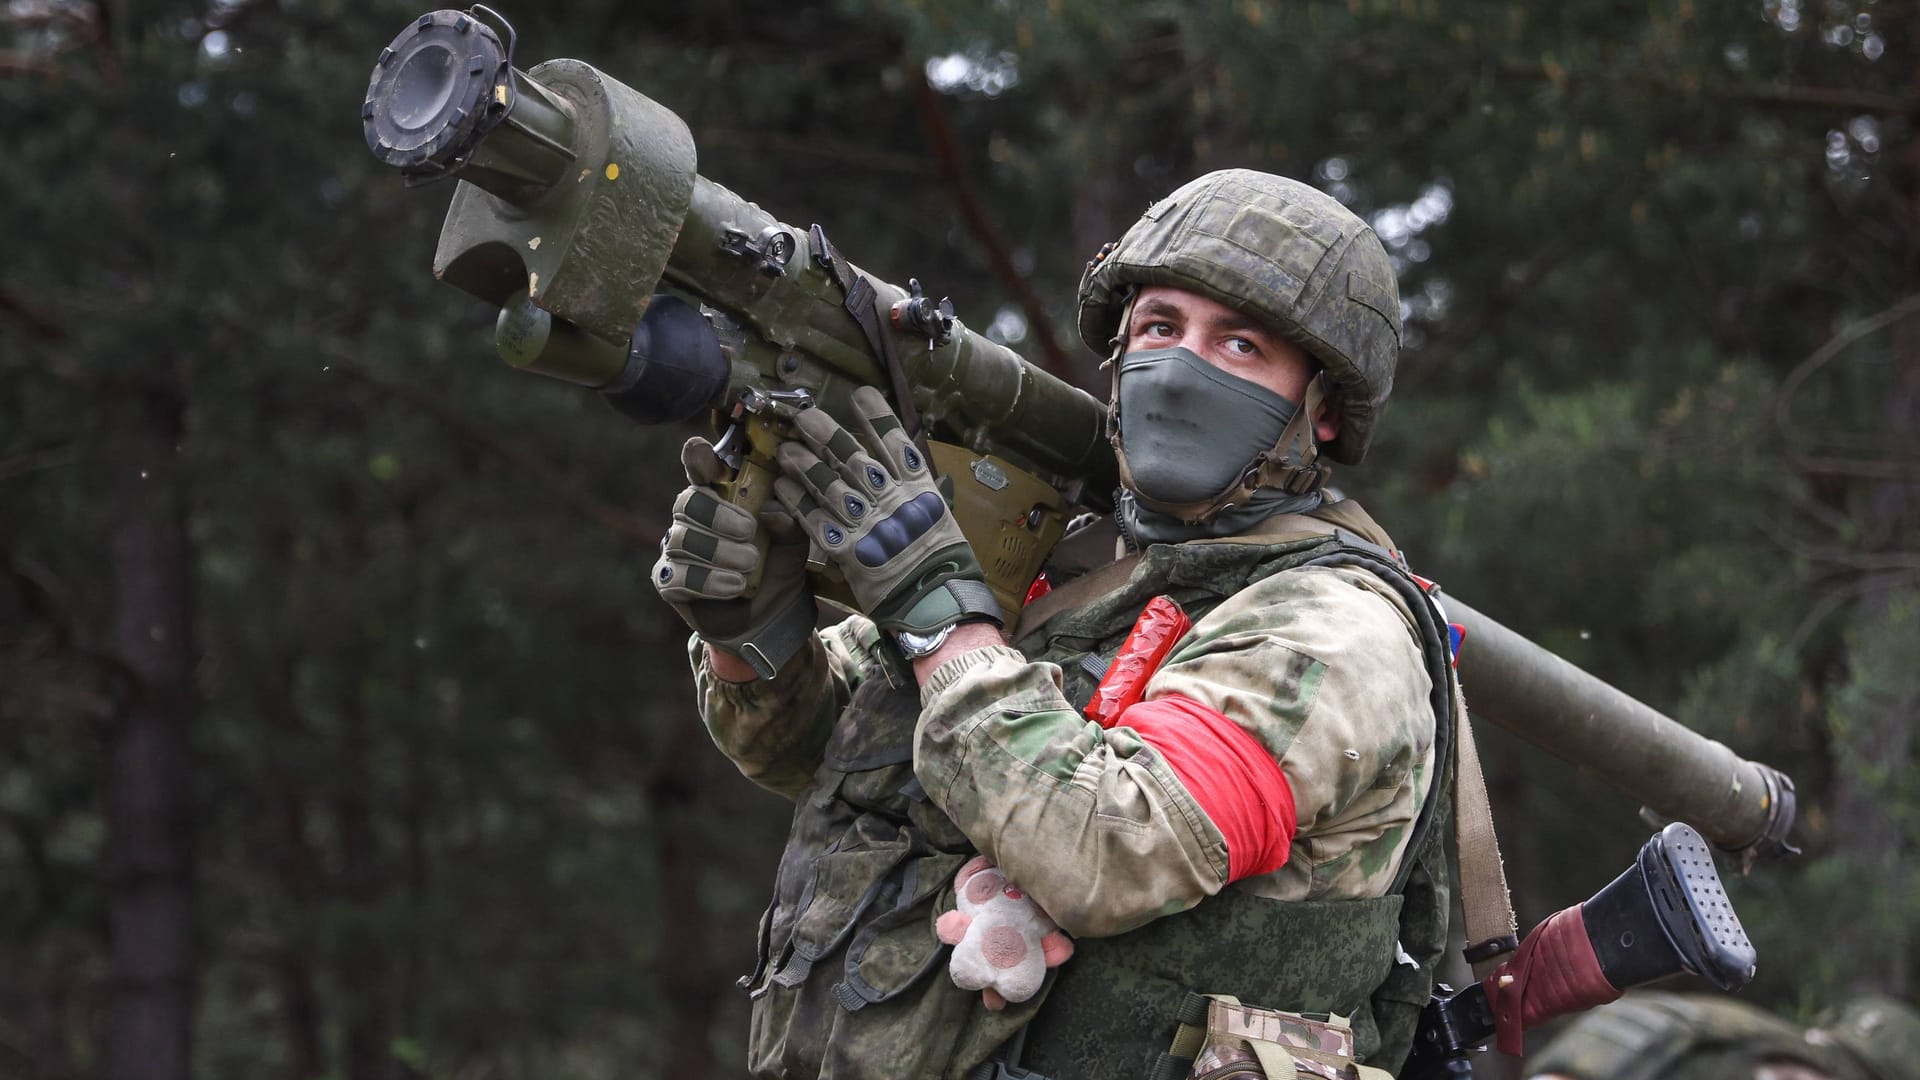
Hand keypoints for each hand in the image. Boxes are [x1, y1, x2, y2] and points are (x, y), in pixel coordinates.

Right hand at [653, 436, 816, 678]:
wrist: (771, 619)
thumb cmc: (778, 569)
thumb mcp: (793, 544)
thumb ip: (788, 523)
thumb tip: (773, 512)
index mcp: (720, 498)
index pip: (701, 469)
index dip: (698, 458)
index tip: (702, 450)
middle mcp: (692, 519)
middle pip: (688, 502)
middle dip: (718, 514)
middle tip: (749, 530)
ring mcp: (676, 551)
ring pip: (682, 539)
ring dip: (718, 551)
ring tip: (750, 565)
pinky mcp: (669, 582)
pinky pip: (678, 575)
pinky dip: (708, 580)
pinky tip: (734, 586)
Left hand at [773, 387, 999, 634]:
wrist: (934, 601)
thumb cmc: (941, 560)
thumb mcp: (940, 517)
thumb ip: (920, 490)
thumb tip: (908, 465)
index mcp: (919, 490)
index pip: (897, 444)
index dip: (879, 417)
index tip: (860, 394)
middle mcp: (892, 501)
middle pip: (855, 460)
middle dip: (827, 436)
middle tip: (804, 416)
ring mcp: (870, 525)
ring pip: (831, 487)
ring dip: (805, 466)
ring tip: (785, 449)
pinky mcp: (849, 551)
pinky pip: (818, 522)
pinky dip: (798, 503)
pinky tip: (782, 487)